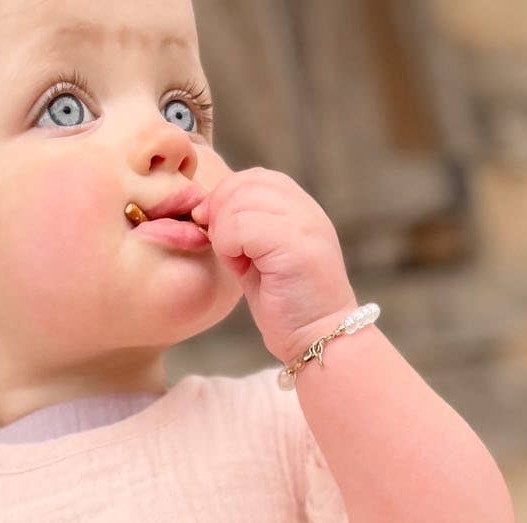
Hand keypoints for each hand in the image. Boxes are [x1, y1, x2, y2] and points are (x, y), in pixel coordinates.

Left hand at [192, 166, 358, 367]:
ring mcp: (304, 225)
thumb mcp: (264, 260)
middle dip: (221, 212)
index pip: (256, 178)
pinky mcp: (295, 245)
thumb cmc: (289, 309)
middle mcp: (307, 210)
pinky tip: (240, 269)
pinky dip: (229, 246)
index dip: (228, 198)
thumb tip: (206, 209)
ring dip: (224, 232)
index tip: (218, 232)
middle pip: (245, 183)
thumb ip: (244, 230)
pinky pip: (241, 226)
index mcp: (302, 210)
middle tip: (224, 249)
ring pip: (240, 202)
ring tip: (237, 262)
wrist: (321, 341)